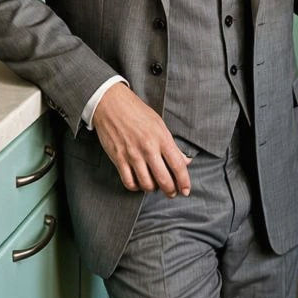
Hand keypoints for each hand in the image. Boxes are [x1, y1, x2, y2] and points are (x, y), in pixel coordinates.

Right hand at [92, 82, 191, 196]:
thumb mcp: (159, 124)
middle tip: (172, 193)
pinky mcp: (118, 159)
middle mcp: (148, 148)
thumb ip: (172, 145)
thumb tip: (185, 161)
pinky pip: (129, 181)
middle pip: (163, 179)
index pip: (178, 165)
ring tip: (154, 187)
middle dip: (170, 190)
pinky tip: (139, 183)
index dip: (184, 181)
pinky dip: (135, 187)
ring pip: (146, 184)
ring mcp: (132, 155)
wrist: (111, 104)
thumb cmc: (137, 112)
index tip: (186, 190)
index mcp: (161, 138)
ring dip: (153, 189)